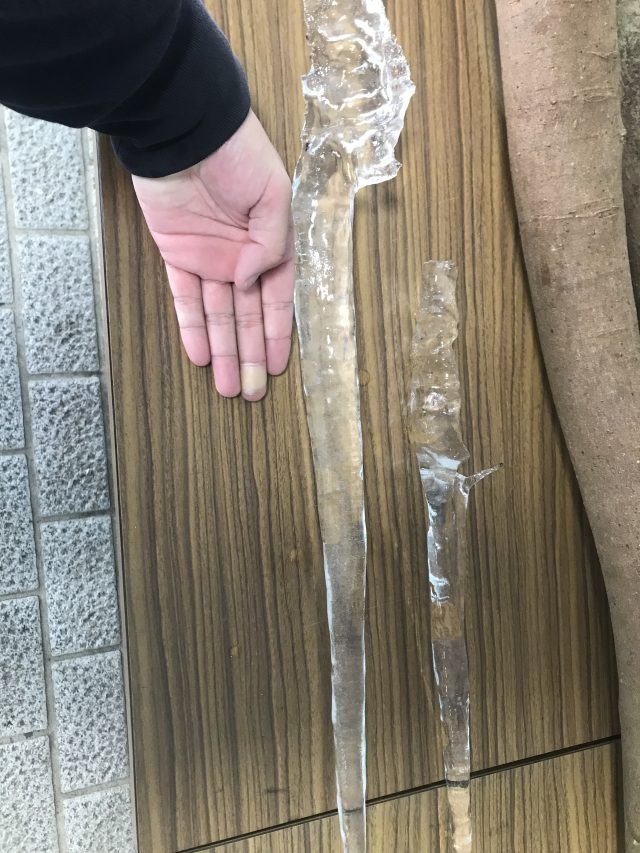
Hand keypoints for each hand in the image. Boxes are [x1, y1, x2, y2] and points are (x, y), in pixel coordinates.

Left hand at [132, 110, 293, 400]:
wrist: (184, 128)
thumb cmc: (237, 155)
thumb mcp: (272, 195)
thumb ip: (270, 243)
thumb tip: (253, 282)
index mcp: (271, 243)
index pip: (277, 298)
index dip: (277, 333)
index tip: (278, 366)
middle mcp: (242, 257)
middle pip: (247, 316)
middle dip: (249, 355)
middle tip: (254, 393)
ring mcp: (209, 258)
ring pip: (218, 315)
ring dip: (223, 352)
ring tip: (229, 388)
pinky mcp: (177, 254)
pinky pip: (185, 298)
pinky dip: (191, 327)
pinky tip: (199, 357)